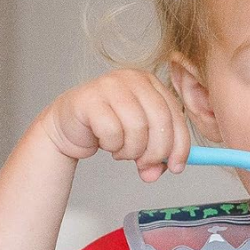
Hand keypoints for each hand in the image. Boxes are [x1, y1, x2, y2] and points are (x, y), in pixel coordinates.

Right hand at [41, 70, 190, 180]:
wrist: (68, 127)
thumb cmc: (108, 129)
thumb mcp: (140, 142)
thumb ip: (156, 157)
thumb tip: (162, 170)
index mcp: (151, 83)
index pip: (176, 115)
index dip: (180, 145)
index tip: (176, 167)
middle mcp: (132, 79)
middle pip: (160, 120)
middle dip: (156, 151)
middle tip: (145, 165)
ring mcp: (110, 85)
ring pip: (137, 128)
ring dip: (131, 150)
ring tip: (121, 151)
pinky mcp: (89, 99)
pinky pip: (113, 132)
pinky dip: (112, 146)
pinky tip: (105, 143)